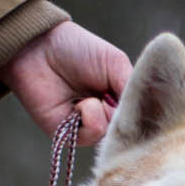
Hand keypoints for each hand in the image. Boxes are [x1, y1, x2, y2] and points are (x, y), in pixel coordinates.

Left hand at [1, 19, 131, 143]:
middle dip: (124, 116)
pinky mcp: (67, 134)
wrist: (39, 47)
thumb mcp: (115, 63)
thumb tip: (144, 112)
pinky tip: (79, 106)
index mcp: (119, 98)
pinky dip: (88, 120)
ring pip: (110, 137)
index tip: (143, 104)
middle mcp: (105, 115)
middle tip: (111, 97)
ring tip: (91, 97)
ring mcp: (87, 126)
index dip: (144, 114)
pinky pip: (89, 138)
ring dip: (103, 115)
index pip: (141, 117)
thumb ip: (132, 87)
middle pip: (129, 131)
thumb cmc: (78, 49)